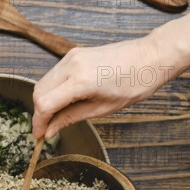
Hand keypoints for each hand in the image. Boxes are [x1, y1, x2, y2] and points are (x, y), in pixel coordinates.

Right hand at [32, 36, 174, 138]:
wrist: (151, 56)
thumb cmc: (134, 83)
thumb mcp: (103, 108)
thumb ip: (71, 118)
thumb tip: (51, 130)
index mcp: (81, 81)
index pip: (44, 104)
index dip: (38, 123)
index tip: (39, 136)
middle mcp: (71, 65)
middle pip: (39, 92)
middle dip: (39, 113)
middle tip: (46, 129)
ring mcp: (71, 57)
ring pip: (44, 82)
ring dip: (44, 101)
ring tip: (56, 117)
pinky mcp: (74, 54)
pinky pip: (54, 74)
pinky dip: (52, 90)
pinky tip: (63, 101)